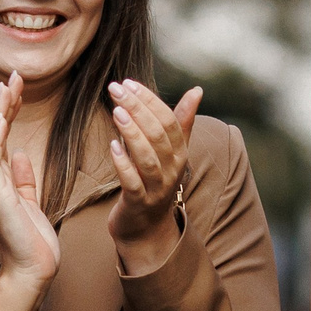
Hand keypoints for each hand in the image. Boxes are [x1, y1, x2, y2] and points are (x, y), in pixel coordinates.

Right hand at [0, 73, 61, 310]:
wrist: (33, 271)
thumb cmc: (32, 242)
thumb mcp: (31, 203)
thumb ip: (23, 179)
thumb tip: (21, 153)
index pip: (0, 137)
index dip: (7, 110)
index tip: (16, 87)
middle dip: (3, 104)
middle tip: (13, 76)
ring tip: (8, 88)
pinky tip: (3, 119)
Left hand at [107, 79, 202, 268]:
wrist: (145, 227)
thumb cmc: (154, 181)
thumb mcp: (170, 151)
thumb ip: (181, 121)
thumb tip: (197, 90)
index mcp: (180, 153)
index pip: (169, 121)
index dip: (150, 100)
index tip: (129, 83)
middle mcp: (172, 170)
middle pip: (158, 135)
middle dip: (137, 109)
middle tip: (116, 89)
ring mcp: (156, 188)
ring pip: (147, 158)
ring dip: (132, 133)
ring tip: (116, 112)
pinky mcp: (139, 203)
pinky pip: (133, 182)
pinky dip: (123, 164)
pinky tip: (113, 146)